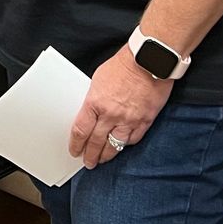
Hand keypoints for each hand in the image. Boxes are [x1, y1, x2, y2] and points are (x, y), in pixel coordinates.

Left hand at [69, 47, 172, 168]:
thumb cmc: (123, 65)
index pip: (81, 130)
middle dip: (90, 155)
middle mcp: (111, 114)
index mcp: (95, 103)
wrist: (148, 60)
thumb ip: (94, 99)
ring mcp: (129, 119)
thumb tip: (91, 112)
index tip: (74, 150)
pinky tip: (121, 146)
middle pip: (96, 142)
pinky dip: (126, 144)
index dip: (76, 144)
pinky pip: (133, 139)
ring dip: (107, 155)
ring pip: (115, 145)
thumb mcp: (98, 79)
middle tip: (88, 162)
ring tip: (103, 160)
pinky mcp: (145, 120)